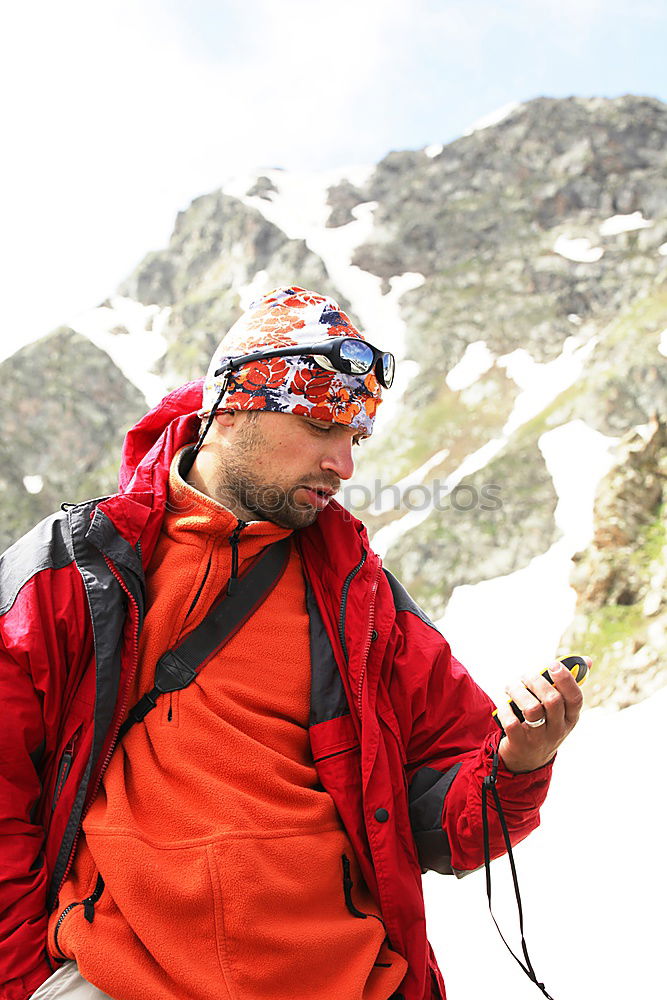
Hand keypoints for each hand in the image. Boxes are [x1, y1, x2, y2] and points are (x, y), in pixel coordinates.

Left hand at [497, 657, 590, 772]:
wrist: (527, 759)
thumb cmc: (544, 724)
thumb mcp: (561, 711)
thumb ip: (569, 685)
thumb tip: (587, 661)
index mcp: (570, 718)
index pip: (575, 698)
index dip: (566, 679)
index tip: (553, 665)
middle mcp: (557, 729)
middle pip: (552, 700)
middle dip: (536, 681)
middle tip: (526, 676)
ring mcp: (539, 738)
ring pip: (532, 709)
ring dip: (519, 692)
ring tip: (512, 687)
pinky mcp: (520, 743)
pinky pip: (512, 722)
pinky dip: (505, 707)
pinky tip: (504, 702)